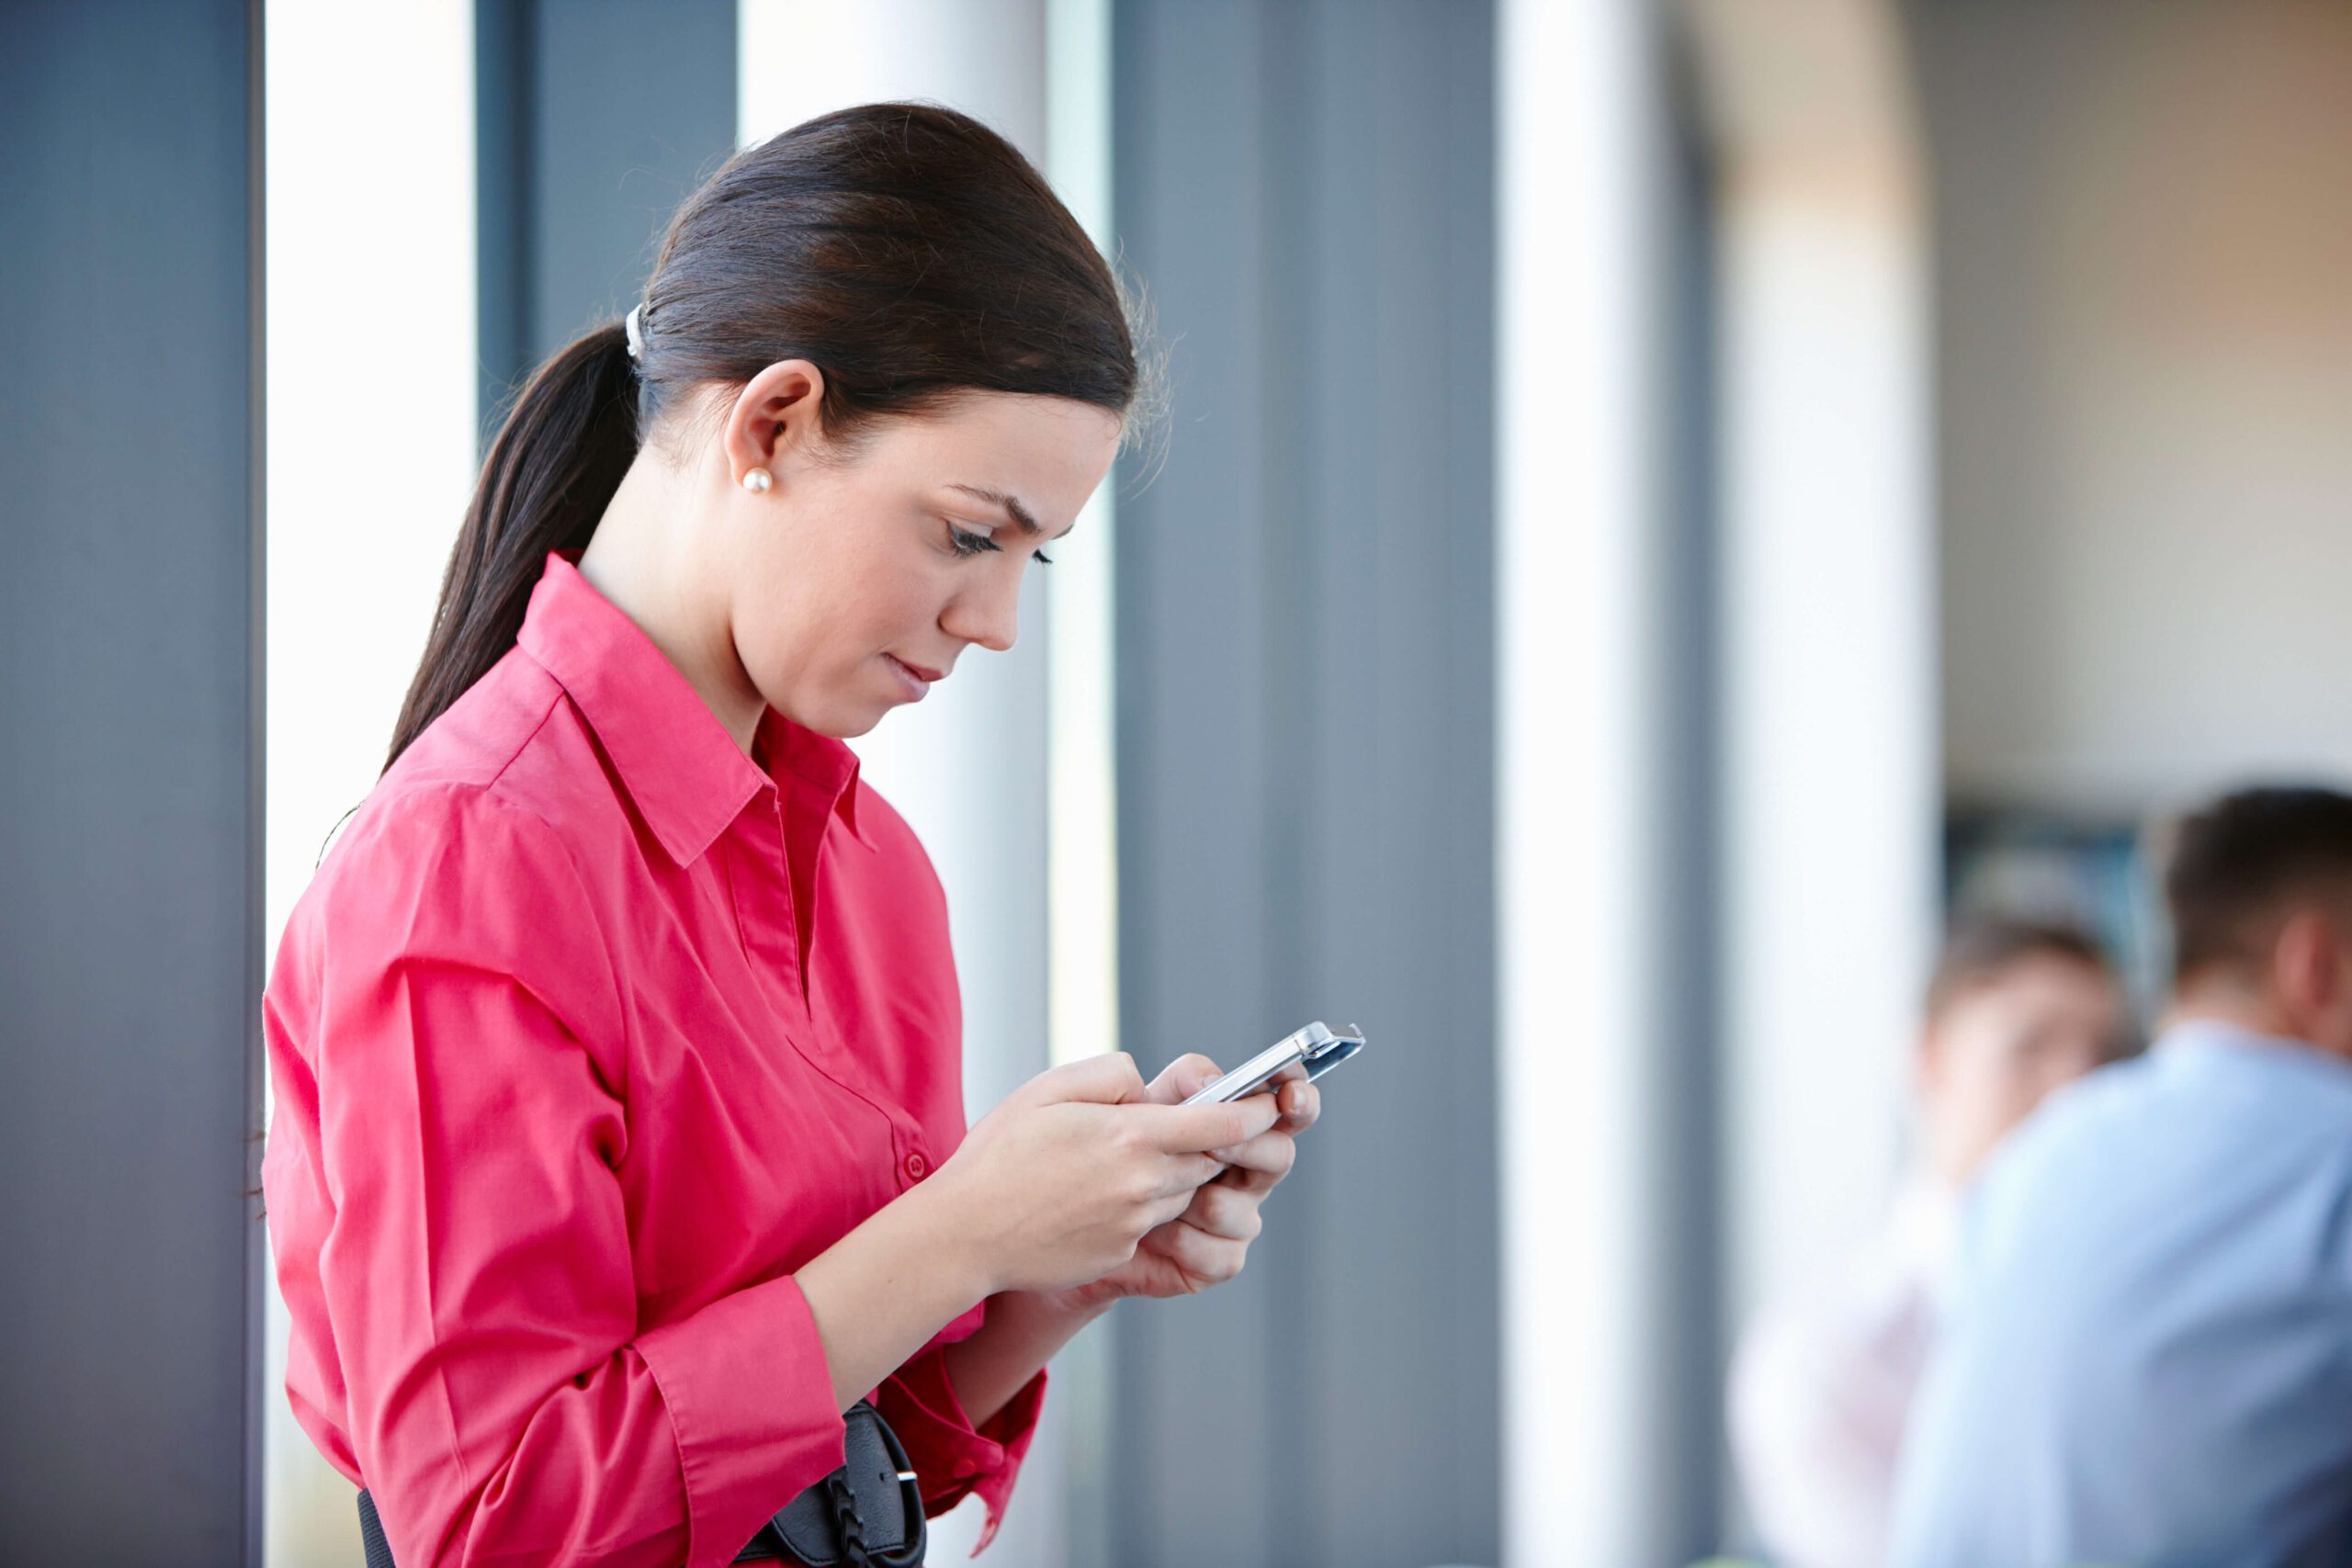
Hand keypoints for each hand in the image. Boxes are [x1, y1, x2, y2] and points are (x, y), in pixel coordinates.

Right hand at [923, 1053, 1283, 1297]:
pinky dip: (1139, 1204)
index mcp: (1131, 1136)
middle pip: (1206, 1159)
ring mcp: (1133, 1223)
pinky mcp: (1120, 1252)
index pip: (1220, 1123)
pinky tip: (1093, 1195)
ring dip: (1169, 1173)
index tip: (1270, 1103)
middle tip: (1181, 1123)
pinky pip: (1151, 1222)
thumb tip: (1146, 1086)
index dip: (1254, 1112)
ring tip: (1118, 1160)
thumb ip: (1111, 1075)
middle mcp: (1143, 1183)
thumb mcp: (1049, 1089)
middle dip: (1205, 1141)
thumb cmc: (999, 1154)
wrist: (964, 1234)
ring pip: (1181, 1193)